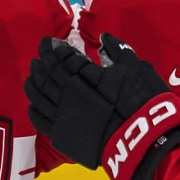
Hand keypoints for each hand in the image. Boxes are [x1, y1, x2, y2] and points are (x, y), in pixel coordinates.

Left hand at [24, 34, 179, 179]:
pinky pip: (40, 120)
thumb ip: (118, 51)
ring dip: (35, 83)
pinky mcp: (64, 136)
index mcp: (86, 75)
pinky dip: (34, 109)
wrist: (146, 141)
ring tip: (33, 75)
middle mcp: (70, 94)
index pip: (64, 57)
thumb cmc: (145, 102)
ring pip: (40, 95)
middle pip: (50, 74)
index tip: (52, 42)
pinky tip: (33, 103)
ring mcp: (64, 116)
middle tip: (41, 55)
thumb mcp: (137, 68)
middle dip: (44, 62)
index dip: (56, 48)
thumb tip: (103, 38)